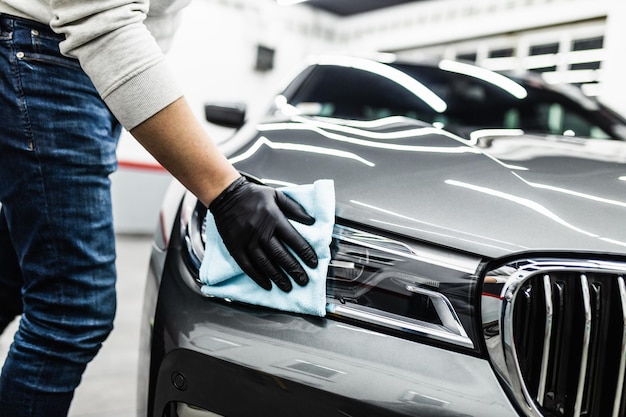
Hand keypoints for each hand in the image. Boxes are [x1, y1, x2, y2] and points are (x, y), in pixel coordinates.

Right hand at [209, 176, 317, 291]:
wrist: (226, 195)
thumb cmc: (253, 195)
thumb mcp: (277, 195)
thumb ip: (295, 208)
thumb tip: (312, 221)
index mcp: (274, 218)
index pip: (294, 239)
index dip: (305, 253)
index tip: (313, 263)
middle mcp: (261, 231)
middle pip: (281, 255)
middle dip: (294, 270)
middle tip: (304, 280)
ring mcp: (246, 241)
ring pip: (265, 263)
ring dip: (278, 277)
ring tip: (288, 287)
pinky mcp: (235, 247)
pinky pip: (247, 266)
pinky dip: (257, 277)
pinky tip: (266, 285)